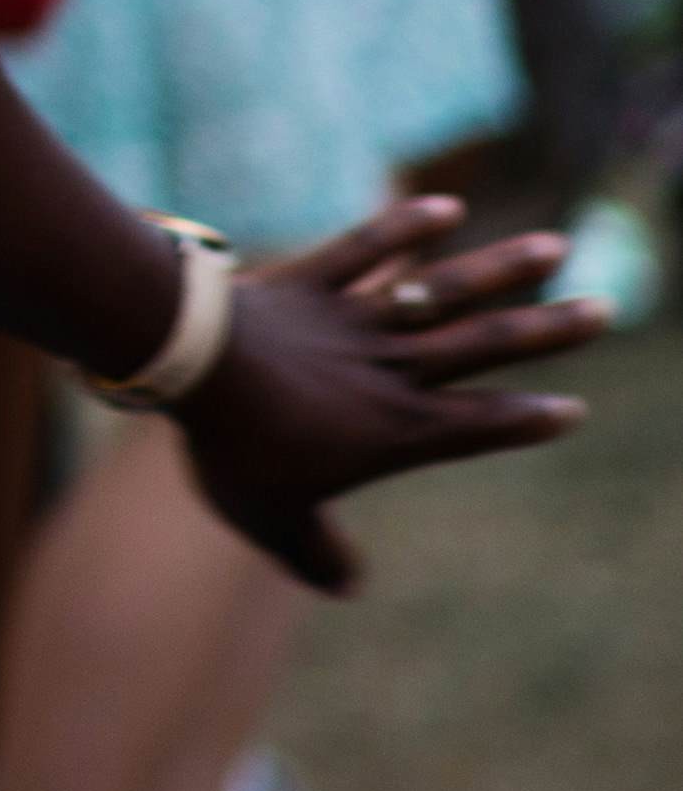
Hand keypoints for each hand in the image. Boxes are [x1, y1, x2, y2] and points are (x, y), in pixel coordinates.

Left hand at [172, 195, 600, 589]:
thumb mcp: (270, 518)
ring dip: (500, 268)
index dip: (526, 419)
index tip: (573, 409)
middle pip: (482, 345)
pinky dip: (402, 227)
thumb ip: (312, 553)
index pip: (478, 425)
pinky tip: (444, 206)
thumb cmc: (231, 446)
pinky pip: (363, 248)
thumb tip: (344, 585)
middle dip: (547, 330)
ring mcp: (352, 319)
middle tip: (604, 309)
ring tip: (554, 245)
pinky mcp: (310, 280)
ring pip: (440, 289)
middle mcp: (388, 369)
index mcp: (394, 430)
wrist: (186, 363)